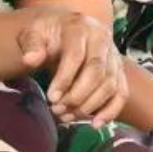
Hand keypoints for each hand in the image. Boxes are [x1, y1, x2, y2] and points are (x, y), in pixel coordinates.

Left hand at [18, 9, 127, 124]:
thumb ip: (31, 45)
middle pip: (97, 72)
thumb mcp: (33, 33)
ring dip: (89, 106)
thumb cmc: (47, 34)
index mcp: (80, 27)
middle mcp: (102, 39)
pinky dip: (111, 111)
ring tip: (66, 116)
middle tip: (57, 109)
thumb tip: (30, 59)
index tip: (51, 97)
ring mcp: (114, 56)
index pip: (76, 55)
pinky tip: (95, 124)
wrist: (64, 29)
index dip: (65, 79)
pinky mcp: (119, 71)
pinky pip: (121, 93)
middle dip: (77, 96)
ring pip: (110, 85)